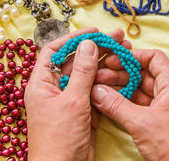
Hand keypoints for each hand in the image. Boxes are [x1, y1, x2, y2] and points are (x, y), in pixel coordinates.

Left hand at [25, 28, 130, 160]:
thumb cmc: (59, 138)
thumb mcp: (72, 101)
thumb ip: (82, 72)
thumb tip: (88, 44)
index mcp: (42, 83)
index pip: (55, 51)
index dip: (73, 38)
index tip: (95, 31)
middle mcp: (56, 88)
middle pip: (76, 61)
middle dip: (97, 48)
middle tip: (118, 38)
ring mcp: (71, 99)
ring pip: (89, 75)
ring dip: (106, 64)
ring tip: (126, 52)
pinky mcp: (85, 109)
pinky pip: (97, 89)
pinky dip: (109, 81)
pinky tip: (123, 73)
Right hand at [92, 49, 168, 160]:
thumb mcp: (141, 123)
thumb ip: (117, 106)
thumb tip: (97, 92)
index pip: (155, 58)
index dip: (134, 56)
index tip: (113, 59)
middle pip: (144, 73)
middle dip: (121, 73)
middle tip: (99, 75)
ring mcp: (163, 106)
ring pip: (139, 89)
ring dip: (120, 87)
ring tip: (98, 87)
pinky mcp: (157, 119)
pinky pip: (138, 104)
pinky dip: (124, 102)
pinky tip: (108, 101)